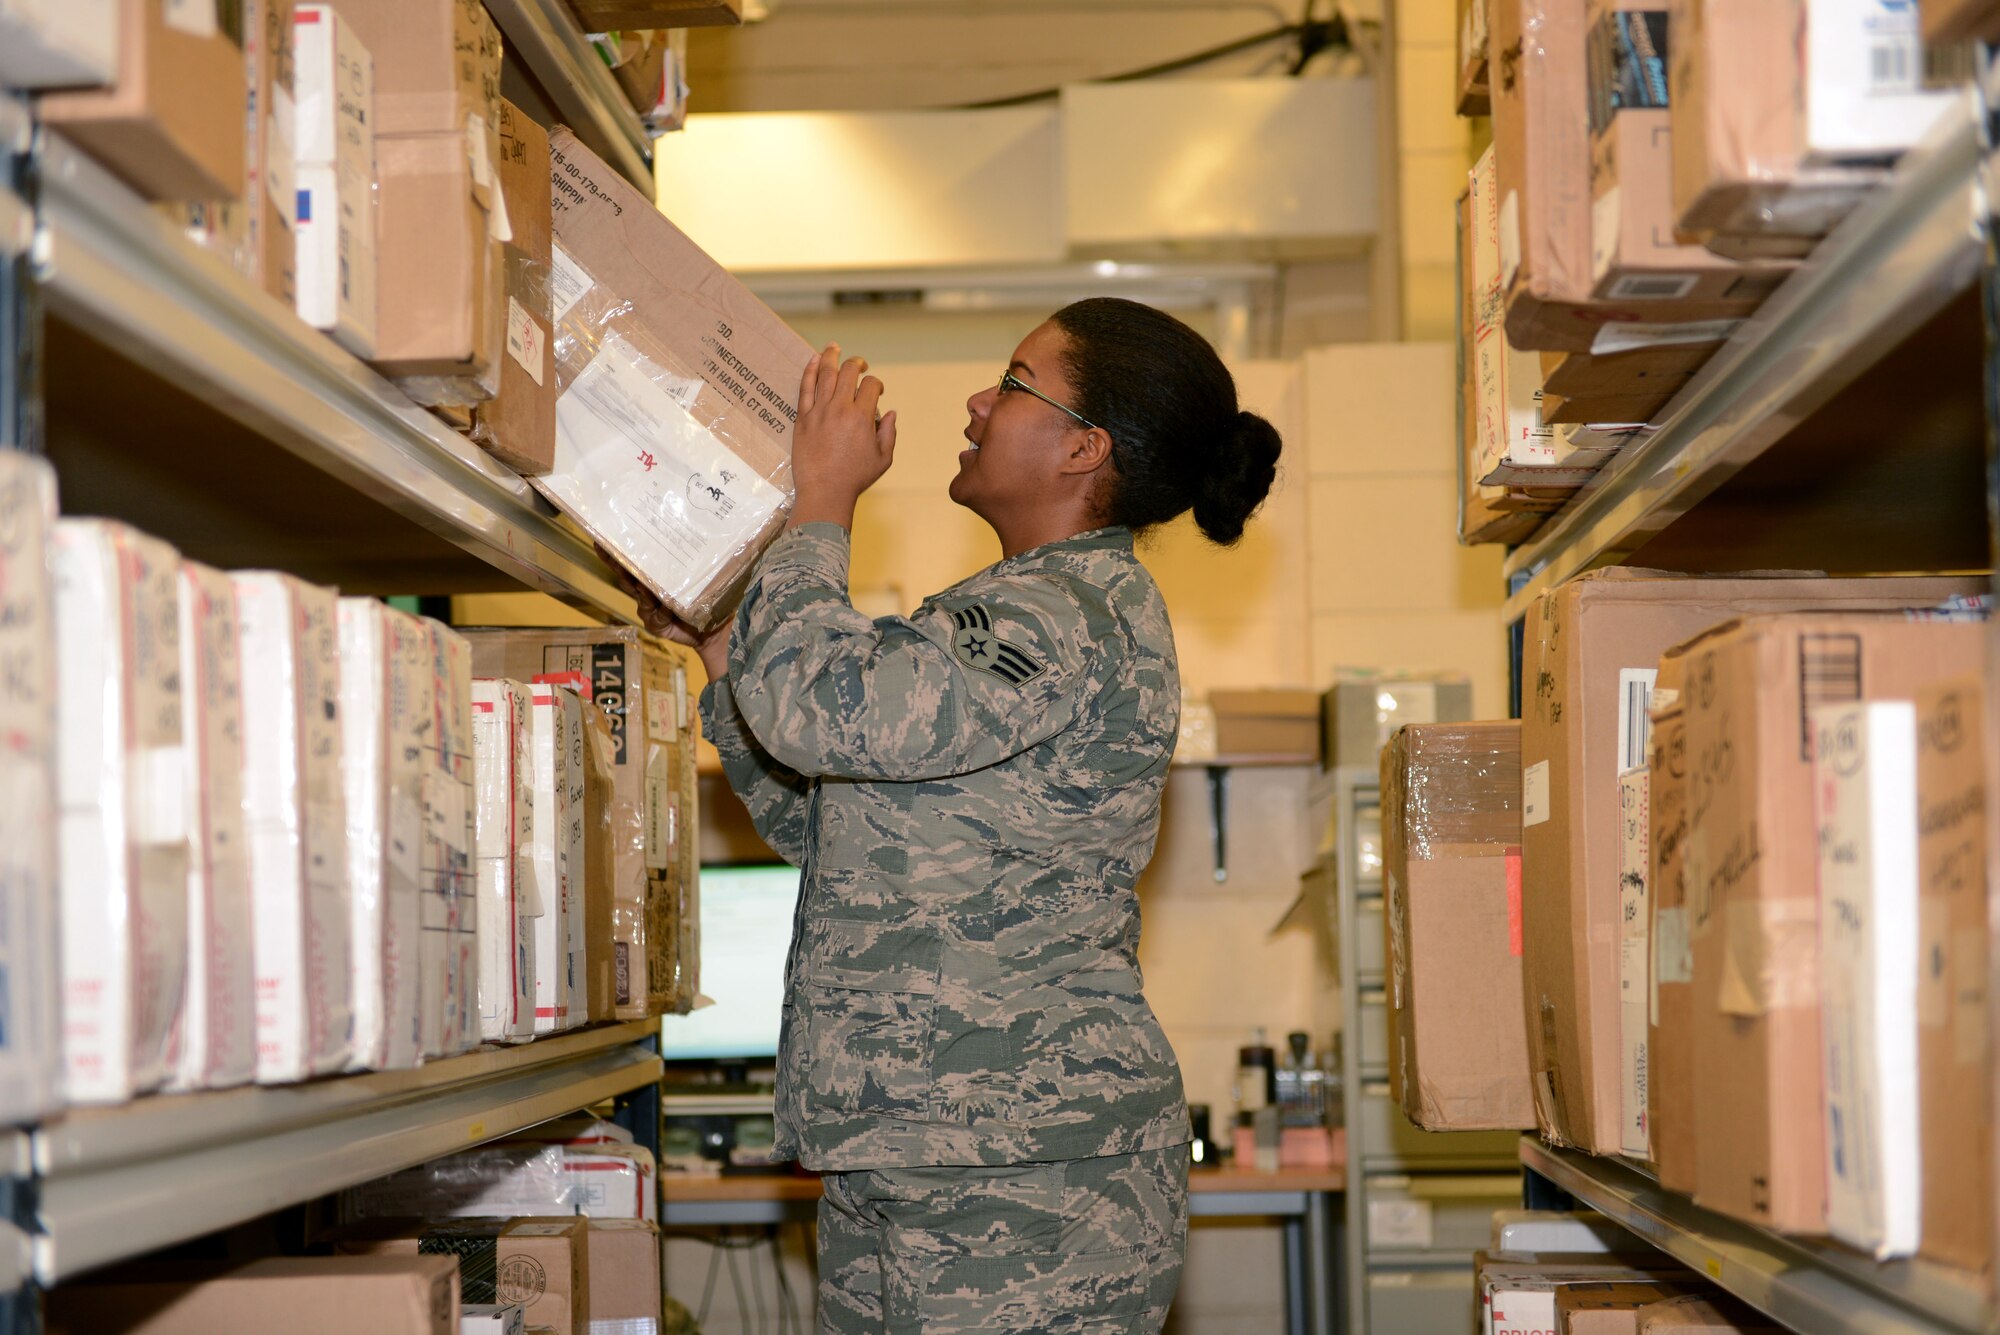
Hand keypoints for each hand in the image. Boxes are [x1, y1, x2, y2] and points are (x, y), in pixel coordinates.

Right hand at [599, 543, 730, 681]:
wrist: (715, 631)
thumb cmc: (709, 599)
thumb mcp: (704, 577)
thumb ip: (697, 562)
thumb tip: (702, 530)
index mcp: (657, 578)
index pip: (636, 562)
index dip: (618, 552)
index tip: (604, 538)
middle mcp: (648, 592)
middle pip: (628, 577)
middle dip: (617, 564)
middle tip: (606, 550)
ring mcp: (650, 610)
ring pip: (640, 596)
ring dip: (638, 587)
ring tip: (637, 578)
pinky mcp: (657, 626)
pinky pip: (657, 617)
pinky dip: (662, 612)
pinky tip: (666, 607)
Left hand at [790, 344, 896, 530]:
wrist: (824, 492)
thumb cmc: (855, 478)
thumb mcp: (883, 459)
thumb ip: (889, 433)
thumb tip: (891, 413)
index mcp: (862, 417)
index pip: (871, 385)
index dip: (877, 383)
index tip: (877, 391)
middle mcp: (840, 409)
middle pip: (848, 372)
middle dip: (857, 363)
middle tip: (860, 364)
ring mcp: (819, 411)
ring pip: (825, 373)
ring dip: (831, 356)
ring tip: (833, 347)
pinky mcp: (803, 418)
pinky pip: (805, 388)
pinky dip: (809, 371)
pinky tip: (814, 360)